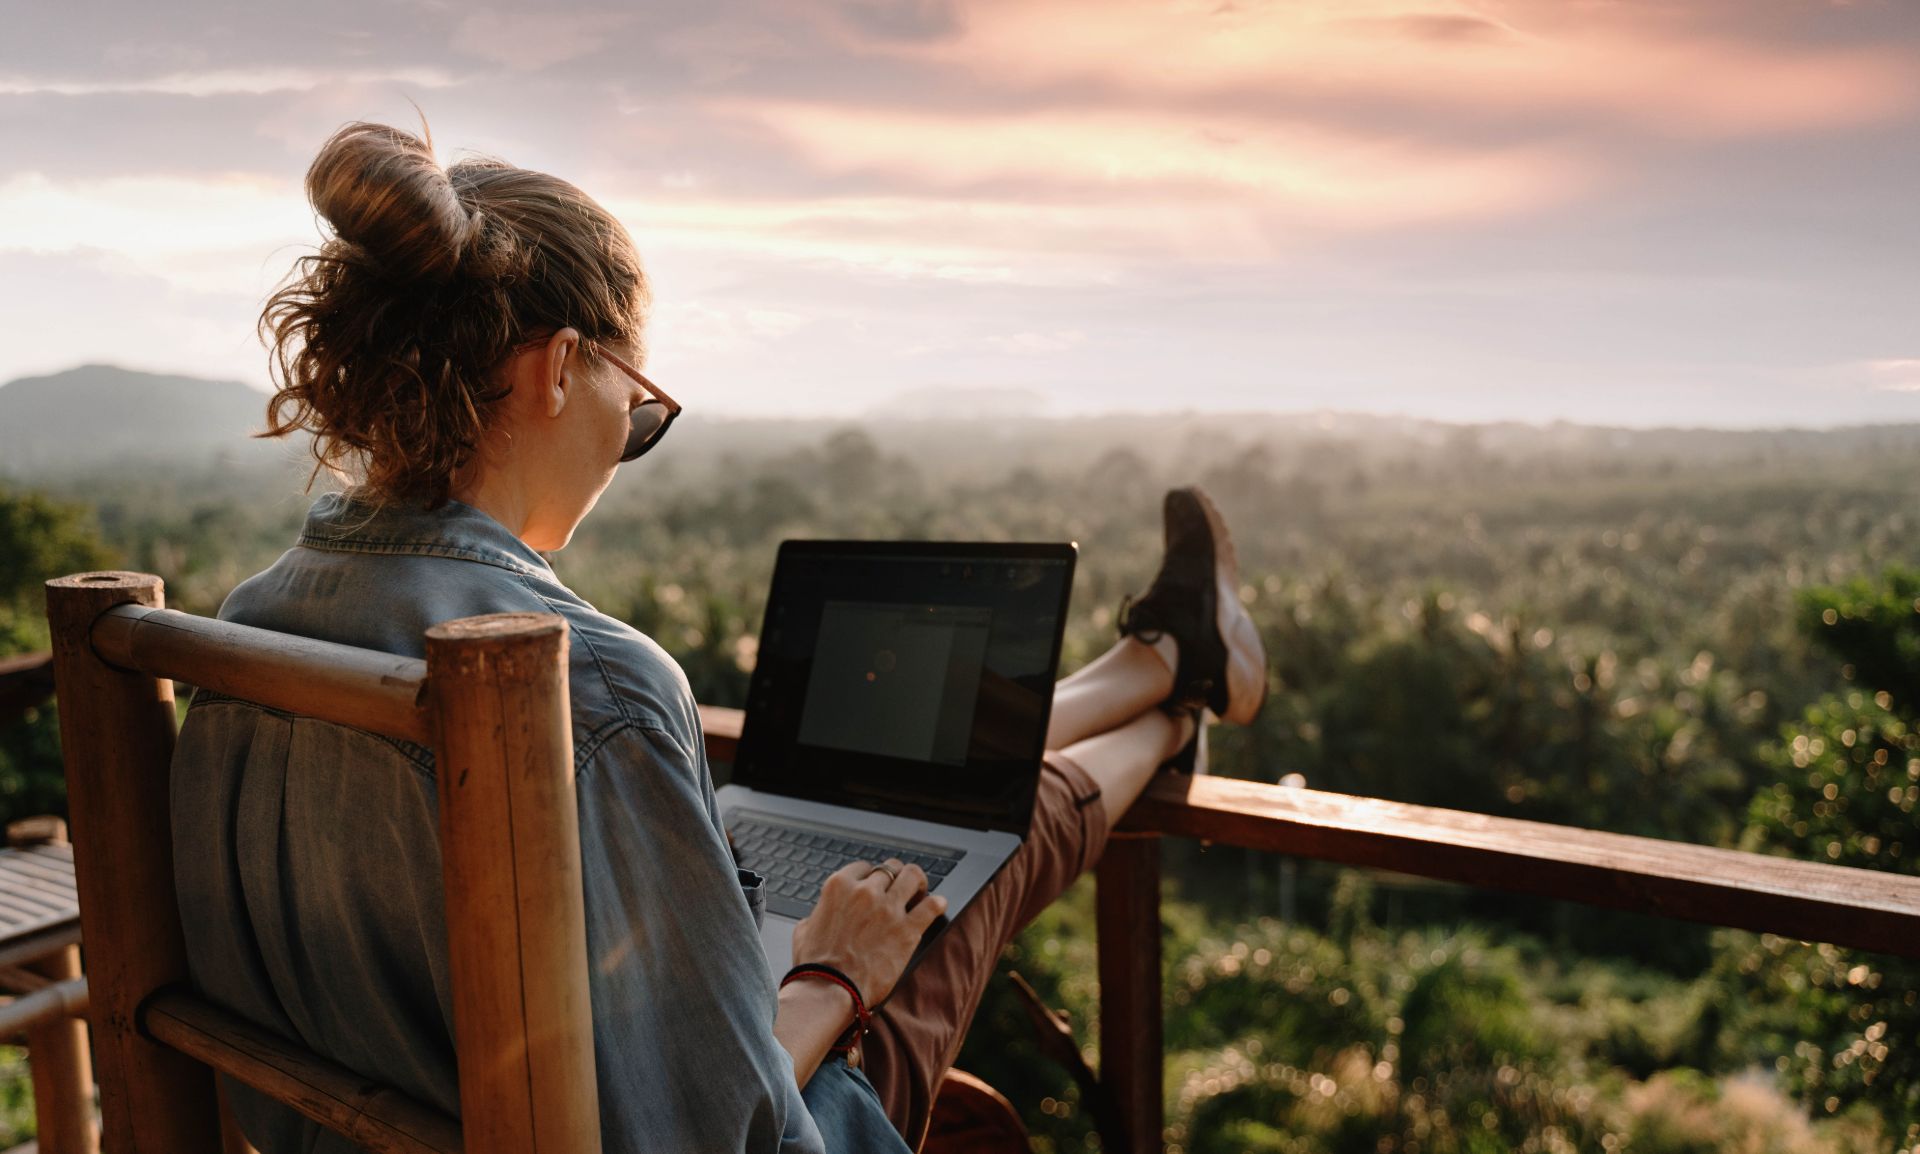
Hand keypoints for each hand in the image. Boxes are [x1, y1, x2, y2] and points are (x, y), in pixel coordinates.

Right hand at [789, 858, 948, 1009]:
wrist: (829, 990)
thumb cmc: (815, 965)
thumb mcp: (805, 930)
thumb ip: (817, 914)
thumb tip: (820, 915)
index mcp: (839, 887)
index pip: (863, 867)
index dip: (871, 877)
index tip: (876, 886)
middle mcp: (865, 892)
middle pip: (890, 868)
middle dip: (896, 876)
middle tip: (900, 888)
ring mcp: (888, 909)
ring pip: (913, 877)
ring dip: (918, 883)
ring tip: (920, 892)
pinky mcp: (907, 930)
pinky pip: (931, 906)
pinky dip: (937, 904)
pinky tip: (937, 906)